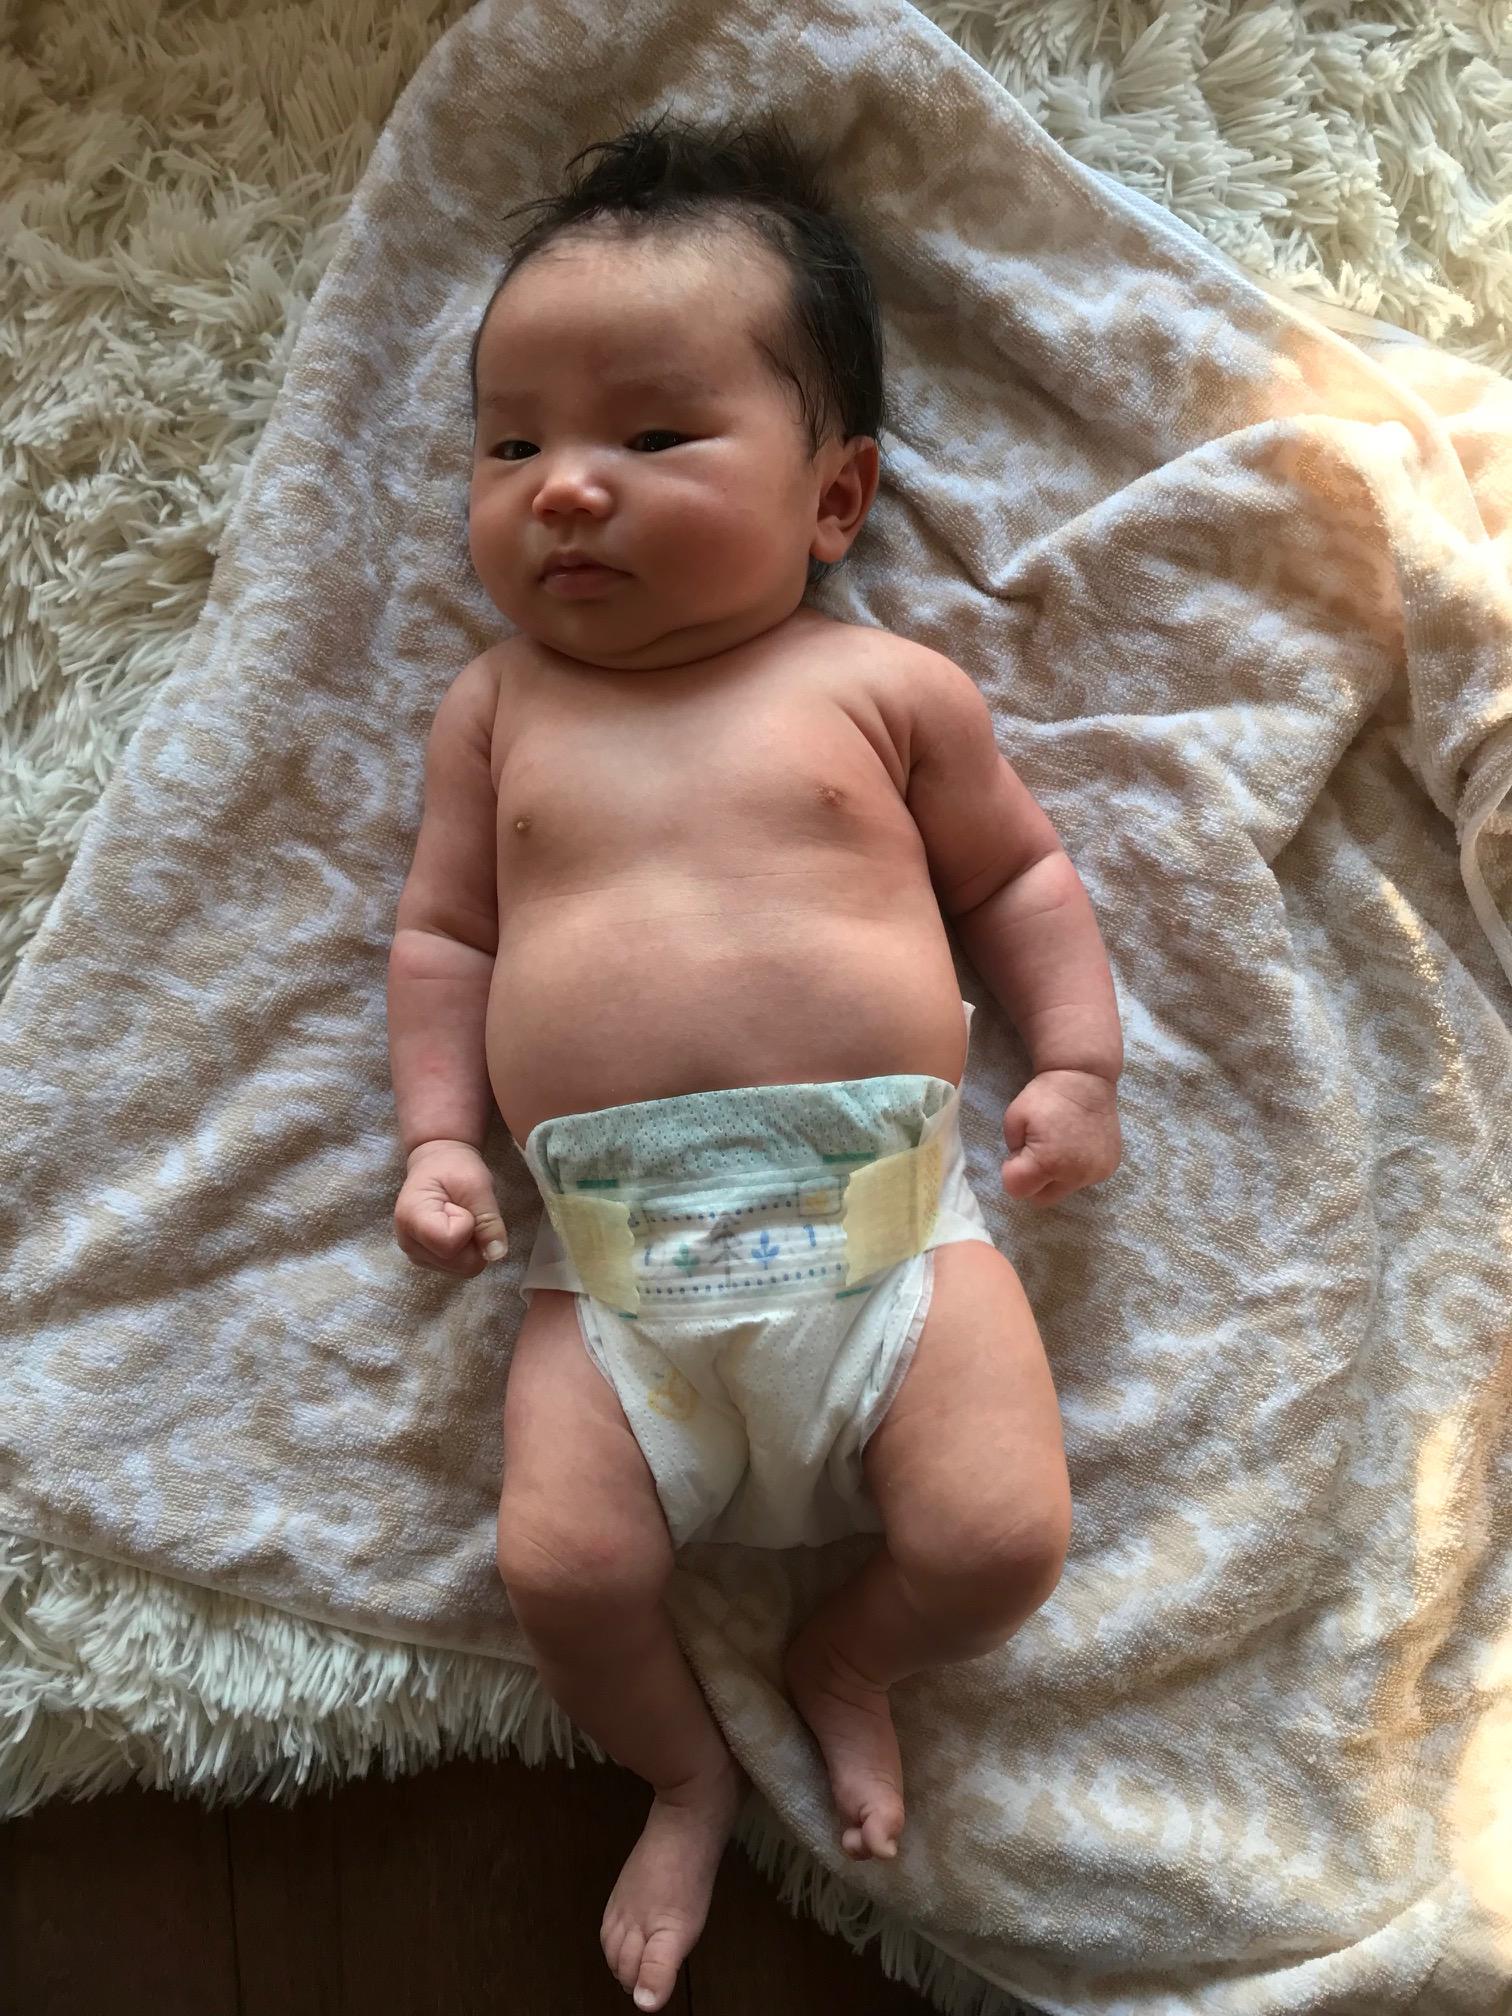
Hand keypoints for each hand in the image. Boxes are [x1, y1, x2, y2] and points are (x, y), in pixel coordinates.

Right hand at [394, 1139, 508, 1275]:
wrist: (437, 1163)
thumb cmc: (454, 1168)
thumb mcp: (478, 1185)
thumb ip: (488, 1220)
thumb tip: (496, 1254)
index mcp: (411, 1219)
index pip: (450, 1244)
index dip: (466, 1226)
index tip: (459, 1204)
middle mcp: (408, 1244)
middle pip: (461, 1265)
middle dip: (473, 1239)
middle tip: (463, 1211)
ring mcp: (416, 1255)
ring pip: (462, 1269)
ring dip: (471, 1245)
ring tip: (458, 1218)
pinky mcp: (427, 1260)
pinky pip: (459, 1267)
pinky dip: (466, 1250)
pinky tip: (456, 1229)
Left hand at [1000, 1069, 1120, 1208]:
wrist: (1086, 1079)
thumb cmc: (1045, 1096)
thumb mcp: (1013, 1119)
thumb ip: (1012, 1150)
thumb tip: (1020, 1167)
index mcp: (1047, 1163)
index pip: (1017, 1190)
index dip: (1012, 1172)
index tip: (1019, 1153)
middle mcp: (1075, 1175)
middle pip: (1042, 1199)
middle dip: (1034, 1181)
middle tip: (1036, 1154)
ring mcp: (1095, 1173)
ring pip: (1064, 1190)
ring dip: (1056, 1176)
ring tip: (1059, 1147)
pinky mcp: (1109, 1168)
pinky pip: (1083, 1181)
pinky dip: (1076, 1170)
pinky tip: (1076, 1147)